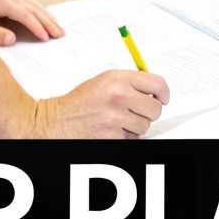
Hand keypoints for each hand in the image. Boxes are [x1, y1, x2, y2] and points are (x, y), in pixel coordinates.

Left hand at [0, 0, 64, 45]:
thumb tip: (13, 39)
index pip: (23, 13)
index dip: (36, 26)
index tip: (45, 38)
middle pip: (31, 7)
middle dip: (47, 21)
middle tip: (61, 34)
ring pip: (31, 4)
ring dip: (45, 16)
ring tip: (58, 28)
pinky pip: (25, 4)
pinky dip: (37, 11)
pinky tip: (44, 18)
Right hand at [32, 70, 170, 138]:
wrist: (55, 122)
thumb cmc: (78, 103)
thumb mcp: (102, 82)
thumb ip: (129, 82)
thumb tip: (154, 89)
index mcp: (117, 79)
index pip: (156, 83)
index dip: (164, 93)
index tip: (163, 98)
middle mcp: (118, 96)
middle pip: (155, 108)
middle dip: (149, 112)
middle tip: (136, 112)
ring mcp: (115, 118)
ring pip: (145, 126)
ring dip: (136, 126)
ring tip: (117, 121)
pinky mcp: (112, 137)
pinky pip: (133, 139)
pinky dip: (126, 137)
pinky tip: (111, 130)